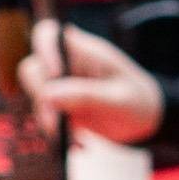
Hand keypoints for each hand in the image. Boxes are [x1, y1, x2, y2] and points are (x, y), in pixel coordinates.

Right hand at [24, 23, 163, 145]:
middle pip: (33, 70)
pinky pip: (45, 118)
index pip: (48, 34)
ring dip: (51, 123)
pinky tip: (80, 145)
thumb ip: (85, 95)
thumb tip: (47, 96)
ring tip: (78, 142)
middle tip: (56, 125)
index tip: (55, 76)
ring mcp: (62, 85)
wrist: (145, 120)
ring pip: (37, 99)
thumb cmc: (138, 101)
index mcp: (84, 51)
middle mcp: (67, 64)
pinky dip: (58, 135)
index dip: (43, 51)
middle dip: (41, 99)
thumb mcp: (118, 100)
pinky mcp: (60, 106)